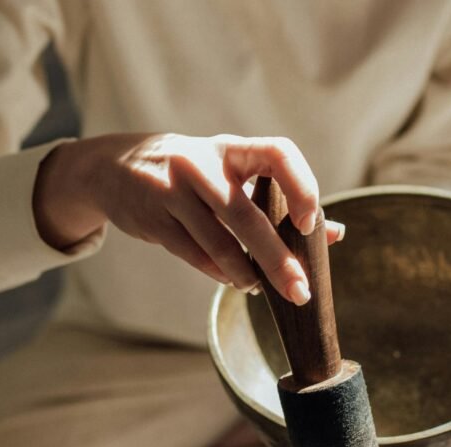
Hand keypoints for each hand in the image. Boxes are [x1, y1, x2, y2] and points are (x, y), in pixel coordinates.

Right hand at [33, 133, 344, 303]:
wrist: (114, 168)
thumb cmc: (193, 175)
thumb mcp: (232, 174)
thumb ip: (280, 200)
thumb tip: (336, 234)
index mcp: (232, 149)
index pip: (277, 154)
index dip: (301, 186)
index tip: (310, 225)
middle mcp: (202, 165)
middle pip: (247, 216)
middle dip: (278, 259)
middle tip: (300, 292)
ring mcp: (173, 191)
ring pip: (219, 244)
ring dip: (246, 274)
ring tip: (260, 288)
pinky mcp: (153, 219)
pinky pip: (194, 255)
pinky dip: (219, 273)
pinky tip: (233, 279)